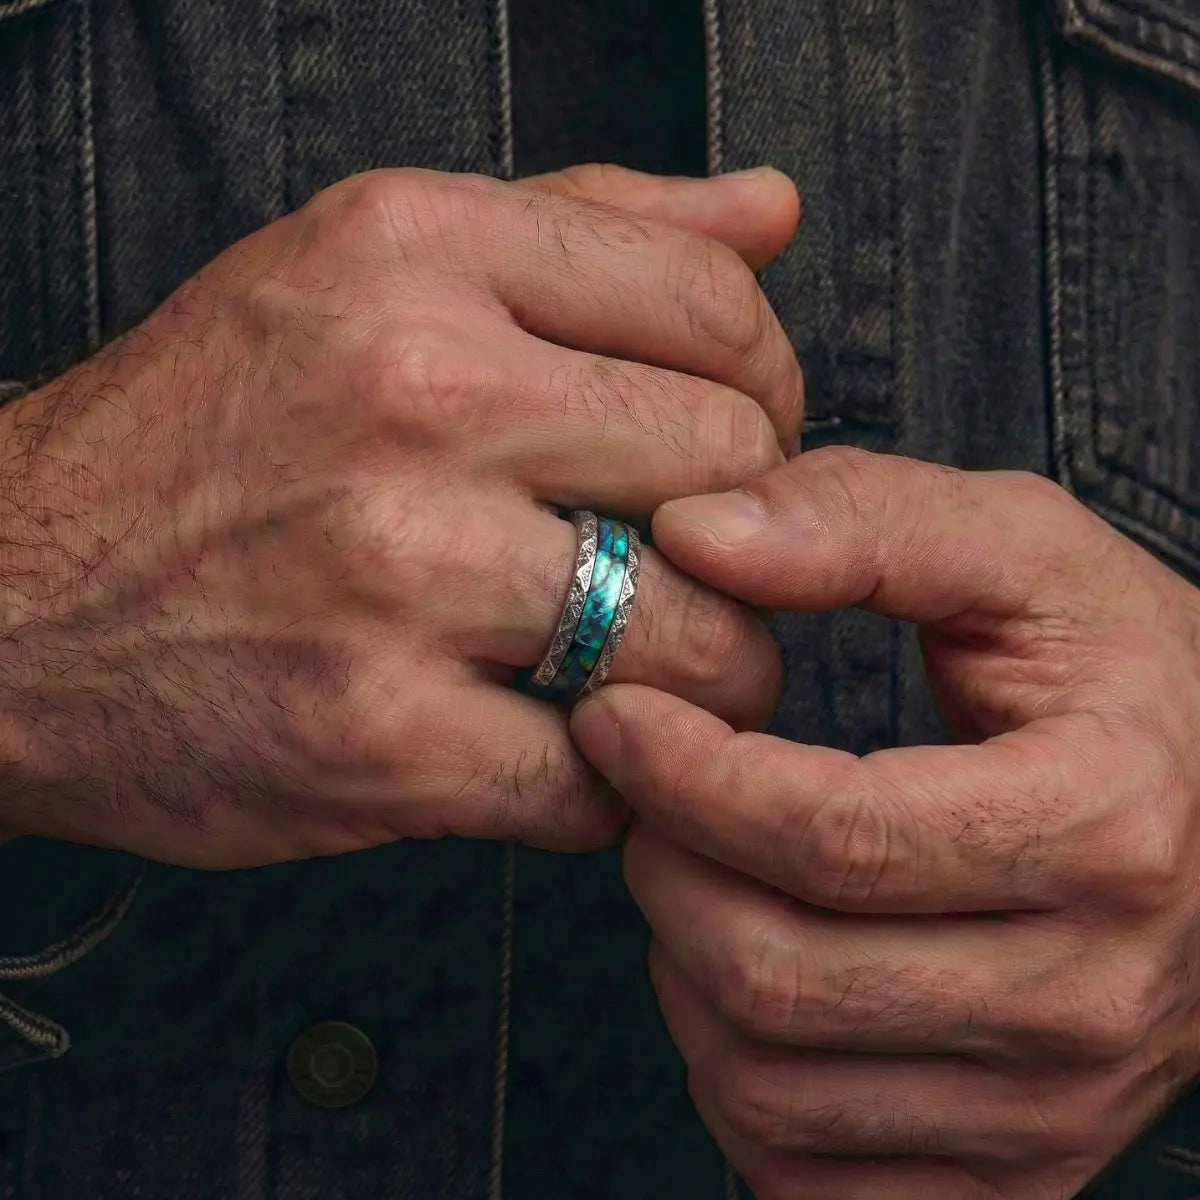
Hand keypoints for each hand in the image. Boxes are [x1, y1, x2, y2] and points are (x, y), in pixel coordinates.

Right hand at [0, 163, 803, 868]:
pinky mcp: (381, 739)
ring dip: (709, 674)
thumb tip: (766, 209)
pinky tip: (560, 743)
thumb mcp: (369, 267)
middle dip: (750, 537)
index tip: (734, 440)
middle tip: (698, 566)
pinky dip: (607, 777)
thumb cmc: (205, 435)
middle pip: (732, 468)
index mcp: (417, 253)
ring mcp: (399, 573)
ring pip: (698, 640)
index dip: (764, 387)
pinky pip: (598, 778)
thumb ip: (585, 225)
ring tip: (650, 667)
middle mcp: (414, 394)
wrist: (7, 598)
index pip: (711, 302)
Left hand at [571, 447, 1199, 1199]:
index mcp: (1103, 823)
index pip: (834, 834)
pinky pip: (803, 1174)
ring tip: (700, 871)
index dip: (685, 775)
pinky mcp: (1014, 1171)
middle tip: (648, 793)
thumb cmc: (1118, 678)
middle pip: (782, 975)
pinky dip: (732, 1078)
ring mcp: (1055, 1108)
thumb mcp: (1021, 552)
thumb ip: (860, 518)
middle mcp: (1093, 996)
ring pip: (769, 1086)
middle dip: (665, 870)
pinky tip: (749, 976)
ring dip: (683, 968)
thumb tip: (694, 535)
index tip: (615, 717)